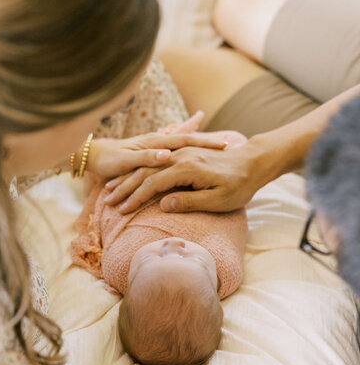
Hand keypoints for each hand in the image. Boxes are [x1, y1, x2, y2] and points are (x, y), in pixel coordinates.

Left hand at [87, 111, 228, 177]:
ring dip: (191, 138)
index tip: (226, 143)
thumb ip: (146, 160)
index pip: (186, 138)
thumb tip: (166, 159)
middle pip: (185, 137)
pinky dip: (180, 142)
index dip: (205, 141)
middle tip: (227, 140)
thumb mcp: (123, 161)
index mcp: (156, 144)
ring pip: (176, 142)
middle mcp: (157, 143)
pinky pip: (169, 148)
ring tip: (215, 139)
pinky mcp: (149, 154)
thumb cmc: (106, 160)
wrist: (88, 154)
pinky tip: (189, 149)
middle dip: (205, 138)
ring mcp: (154, 147)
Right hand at [104, 137, 269, 212]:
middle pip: (146, 173)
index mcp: (187, 168)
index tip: (122, 210)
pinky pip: (157, 161)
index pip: (153, 183)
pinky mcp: (185, 154)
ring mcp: (183, 154)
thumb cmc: (240, 185)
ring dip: (130, 178)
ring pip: (149, 165)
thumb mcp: (218, 200)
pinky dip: (141, 171)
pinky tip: (132, 178)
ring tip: (112, 190)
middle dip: (125, 188)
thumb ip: (190, 201)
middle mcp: (181, 157)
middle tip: (108, 202)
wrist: (255, 162)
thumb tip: (163, 204)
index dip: (136, 198)